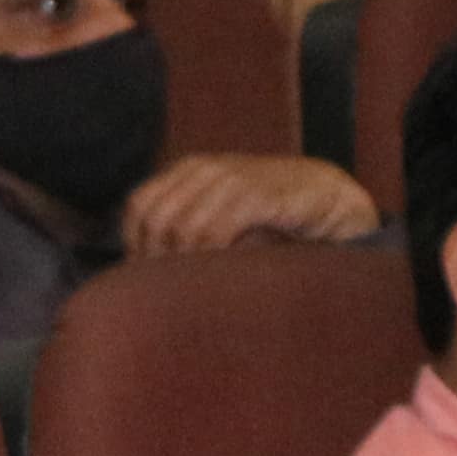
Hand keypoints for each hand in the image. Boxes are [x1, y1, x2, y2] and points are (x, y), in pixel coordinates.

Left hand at [121, 150, 383, 257]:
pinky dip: (212, 257)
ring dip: (187, 262)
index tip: (147, 275)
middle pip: (158, 219)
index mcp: (188, 170)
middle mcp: (205, 169)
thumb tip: (135, 267)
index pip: (139, 206)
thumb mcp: (216, 212)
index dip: (137, 243)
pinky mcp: (258, 196)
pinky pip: (218, 231)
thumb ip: (182, 228)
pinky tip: (219, 272)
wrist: (321, 196)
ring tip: (197, 282)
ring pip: (184, 228)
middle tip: (172, 286)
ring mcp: (232, 178)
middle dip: (159, 257)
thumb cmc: (263, 213)